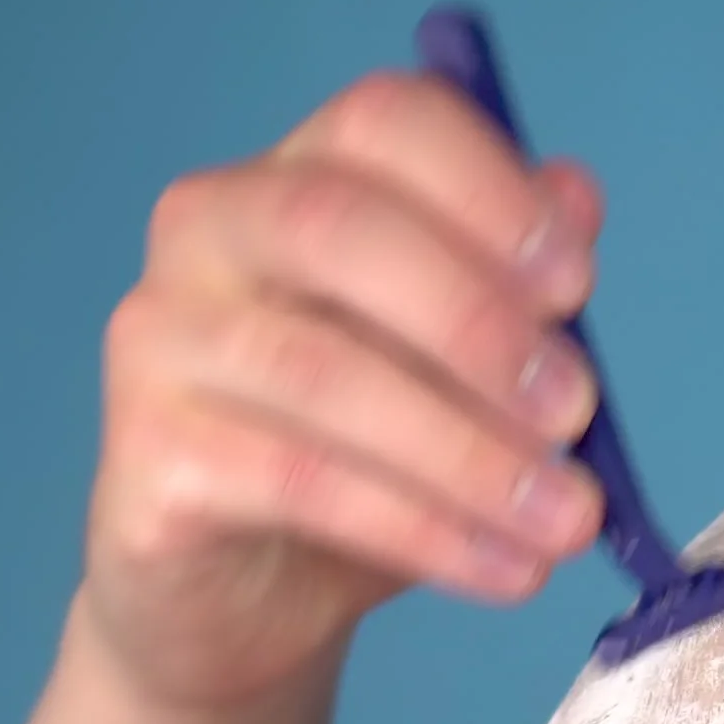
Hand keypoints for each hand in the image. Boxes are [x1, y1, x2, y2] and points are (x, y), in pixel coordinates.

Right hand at [78, 68, 609, 707]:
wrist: (241, 602)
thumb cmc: (359, 459)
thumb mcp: (454, 373)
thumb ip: (509, 286)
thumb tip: (576, 199)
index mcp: (294, 176)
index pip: (383, 121)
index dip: (489, 189)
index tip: (576, 284)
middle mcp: (208, 233)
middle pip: (339, 225)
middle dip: (476, 319)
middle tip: (575, 412)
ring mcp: (160, 340)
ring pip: (325, 372)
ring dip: (470, 454)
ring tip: (566, 522)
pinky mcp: (147, 455)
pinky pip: (299, 482)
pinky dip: (421, 529)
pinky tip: (501, 567)